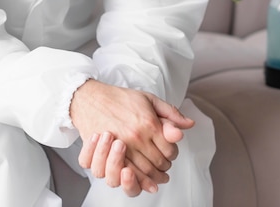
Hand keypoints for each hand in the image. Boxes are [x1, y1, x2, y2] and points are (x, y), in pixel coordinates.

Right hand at [70, 80, 193, 195]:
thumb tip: (189, 125)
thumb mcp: (148, 99)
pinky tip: (138, 179)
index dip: (173, 153)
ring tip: (155, 176)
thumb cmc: (119, 98)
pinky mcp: (107, 155)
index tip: (170, 152)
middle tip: (164, 166)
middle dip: (164, 167)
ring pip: (143, 172)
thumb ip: (170, 113)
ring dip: (152, 177)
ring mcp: (121, 147)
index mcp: (149, 123)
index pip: (170, 150)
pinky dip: (133, 181)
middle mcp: (136, 137)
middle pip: (158, 163)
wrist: (90, 99)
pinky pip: (122, 175)